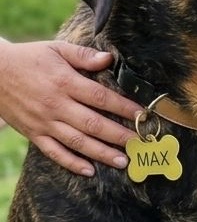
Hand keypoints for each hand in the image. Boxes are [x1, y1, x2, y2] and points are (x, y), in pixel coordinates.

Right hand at [0, 39, 142, 175]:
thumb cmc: (29, 58)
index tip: (142, 116)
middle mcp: (56, 105)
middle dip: (119, 135)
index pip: (100, 97)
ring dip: (101, 153)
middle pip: (93, 123)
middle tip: (139, 144)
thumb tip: (109, 59)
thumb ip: (83, 56)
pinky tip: (89, 171)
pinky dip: (71, 163)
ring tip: (123, 161)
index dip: (123, 107)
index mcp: (64, 83)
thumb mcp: (56, 50)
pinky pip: (54, 152)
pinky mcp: (34, 134)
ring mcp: (44, 122)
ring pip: (77, 142)